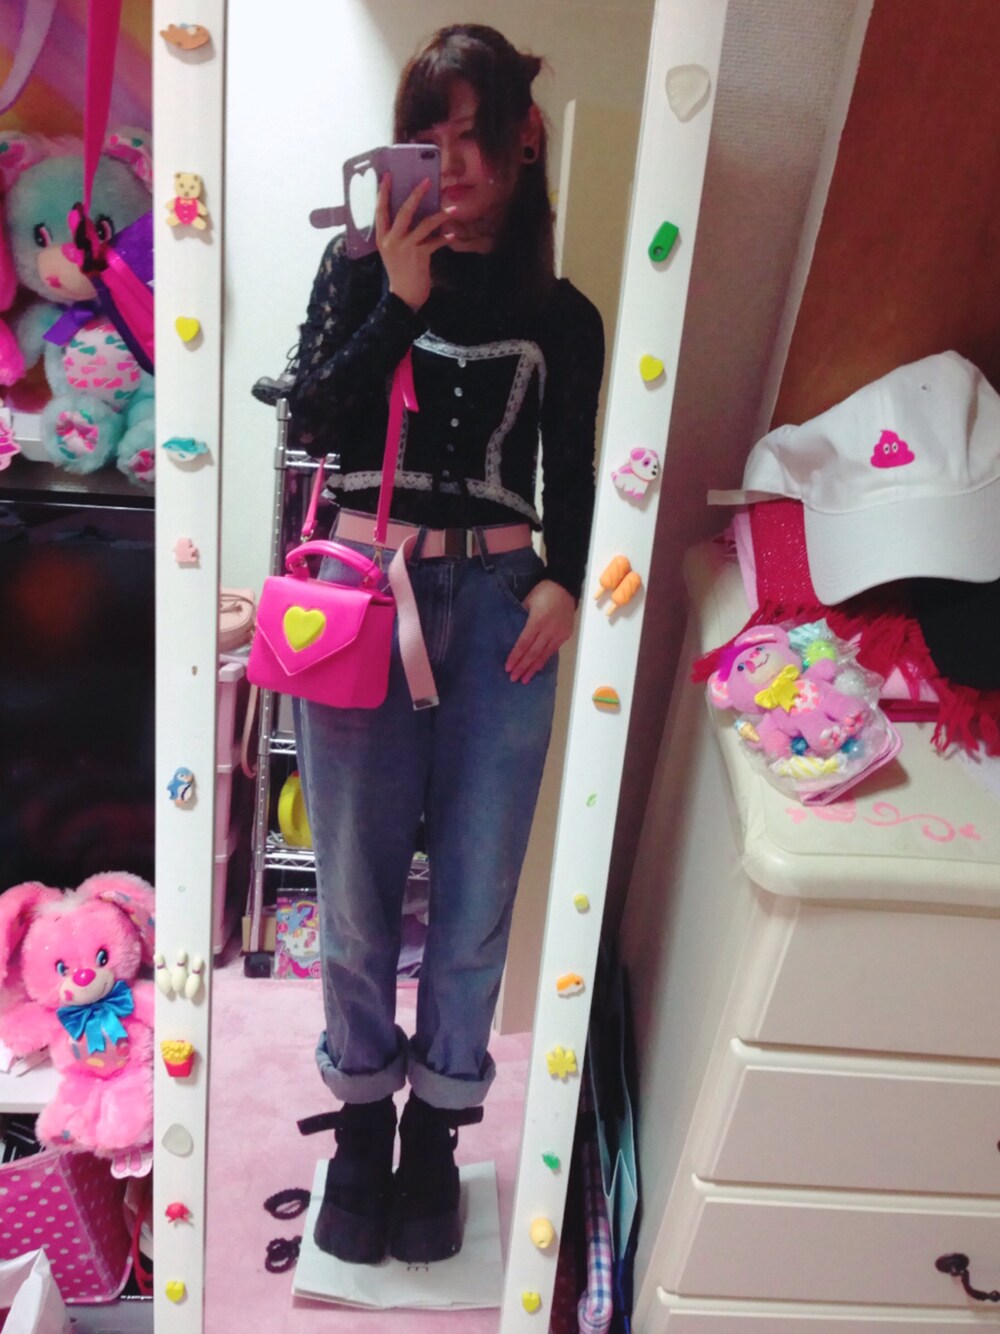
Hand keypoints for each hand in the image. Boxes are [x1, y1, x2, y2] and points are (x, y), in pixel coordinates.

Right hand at [376, 174, 452, 311]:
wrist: (404, 296)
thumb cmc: (400, 271)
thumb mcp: (393, 251)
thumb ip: (398, 233)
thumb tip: (414, 212)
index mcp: (382, 237)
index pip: (380, 210)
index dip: (384, 192)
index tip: (388, 175)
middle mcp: (391, 240)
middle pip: (404, 211)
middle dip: (416, 194)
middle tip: (427, 181)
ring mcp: (405, 248)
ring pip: (424, 224)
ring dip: (440, 216)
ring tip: (453, 209)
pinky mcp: (419, 256)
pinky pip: (435, 241)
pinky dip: (445, 237)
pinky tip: (453, 234)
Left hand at [505, 579, 576, 683]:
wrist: (565, 587)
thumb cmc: (542, 592)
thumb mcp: (527, 601)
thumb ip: (521, 617)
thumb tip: (514, 633)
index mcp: (537, 621)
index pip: (524, 643)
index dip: (516, 657)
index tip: (508, 668)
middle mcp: (549, 630)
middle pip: (534, 653)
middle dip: (523, 667)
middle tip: (514, 679)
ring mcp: (559, 634)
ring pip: (544, 655)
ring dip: (533, 668)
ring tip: (525, 679)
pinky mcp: (565, 635)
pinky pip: (553, 651)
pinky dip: (544, 660)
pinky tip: (537, 667)